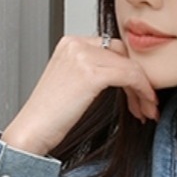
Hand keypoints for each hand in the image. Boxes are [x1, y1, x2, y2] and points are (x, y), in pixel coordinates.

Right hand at [1, 35, 158, 155]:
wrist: (30, 132)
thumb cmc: (48, 118)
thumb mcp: (72, 88)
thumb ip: (93, 75)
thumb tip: (123, 79)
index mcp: (70, 44)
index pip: (112, 49)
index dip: (130, 72)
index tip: (139, 95)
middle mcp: (76, 44)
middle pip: (124, 55)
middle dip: (140, 81)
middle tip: (146, 105)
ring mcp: (82, 56)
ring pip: (130, 66)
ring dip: (144, 91)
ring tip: (146, 111)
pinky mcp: (91, 72)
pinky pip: (130, 76)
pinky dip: (142, 92)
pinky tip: (143, 108)